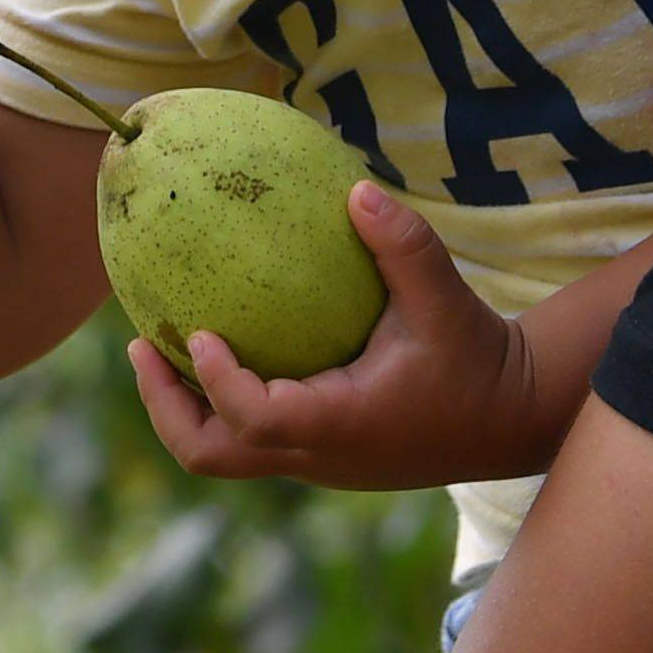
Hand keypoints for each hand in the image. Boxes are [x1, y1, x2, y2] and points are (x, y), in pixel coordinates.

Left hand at [127, 184, 559, 491]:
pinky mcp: (321, 454)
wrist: (512, 416)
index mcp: (339, 425)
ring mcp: (316, 461)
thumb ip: (404, 247)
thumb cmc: (477, 357)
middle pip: (211, 456)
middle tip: (140, 347)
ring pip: (225, 453)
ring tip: (157, 347)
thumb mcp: (445, 299)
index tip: (190, 331)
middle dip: (165, 407)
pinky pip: (251, 436)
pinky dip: (221, 401)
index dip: (213, 380)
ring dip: (187, 406)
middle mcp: (318, 455)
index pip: (252, 416)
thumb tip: (355, 190)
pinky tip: (218, 343)